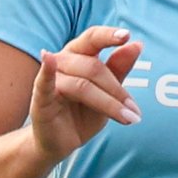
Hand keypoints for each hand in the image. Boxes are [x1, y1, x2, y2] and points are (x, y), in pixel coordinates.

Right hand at [29, 25, 143, 161]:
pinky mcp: (40, 99)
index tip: (126, 35)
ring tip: (129, 119)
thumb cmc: (85, 112)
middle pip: (94, 67)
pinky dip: (46, 71)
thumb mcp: (108, 91)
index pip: (92, 38)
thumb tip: (137, 44)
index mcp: (79, 55)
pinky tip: (48, 59)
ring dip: (109, 103)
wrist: (64, 142)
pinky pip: (43, 83)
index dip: (108, 35)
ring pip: (83, 84)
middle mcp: (62, 62)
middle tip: (135, 112)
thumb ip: (119, 68)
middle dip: (118, 91)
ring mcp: (50, 80)